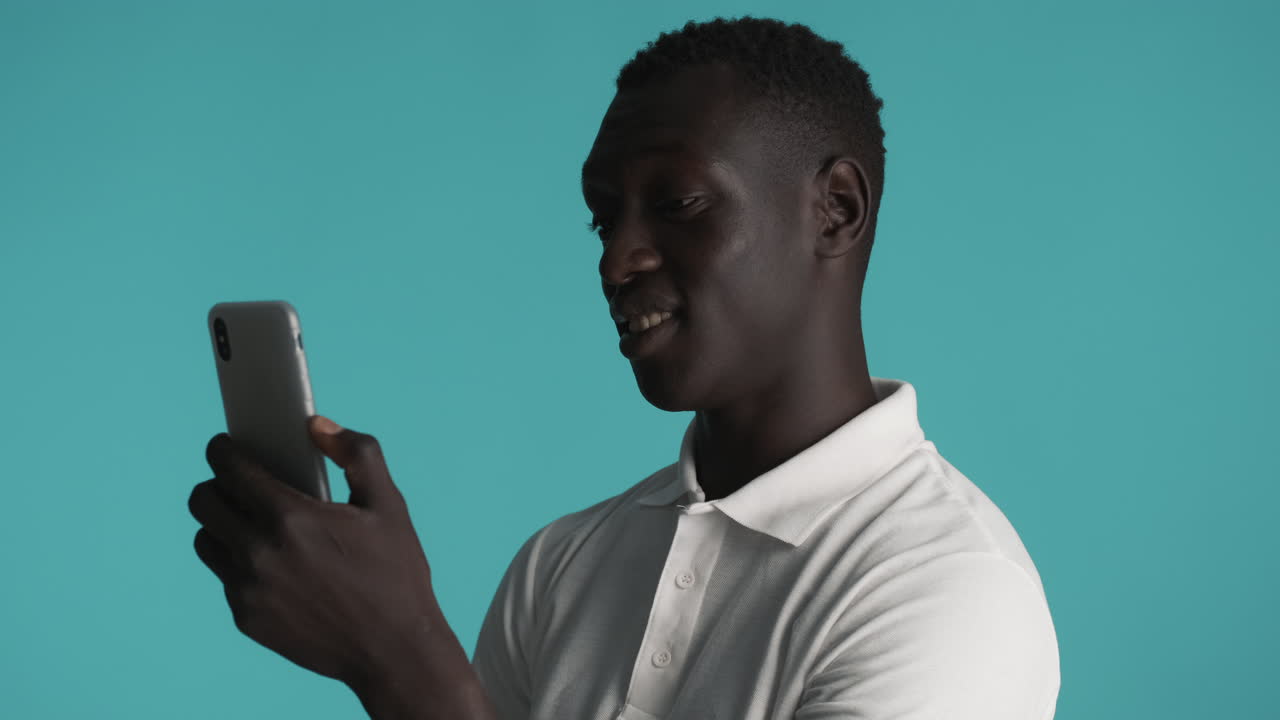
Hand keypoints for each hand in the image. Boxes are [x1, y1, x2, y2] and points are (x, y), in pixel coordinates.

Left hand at [189, 416, 447, 690]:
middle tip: (238, 483)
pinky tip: (272, 563)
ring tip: (249, 522)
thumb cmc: (395, 574)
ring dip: (221, 524)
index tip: (224, 446)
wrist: (392, 649)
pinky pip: (225, 578)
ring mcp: (248, 589)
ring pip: (206, 540)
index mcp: (292, 518)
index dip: (222, 450)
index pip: (229, 469)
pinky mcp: (246, 618)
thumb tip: (317, 426)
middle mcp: (260, 553)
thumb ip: (357, 454)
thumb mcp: (389, 505)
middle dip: (215, 483)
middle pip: (203, 502)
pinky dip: (239, 562)